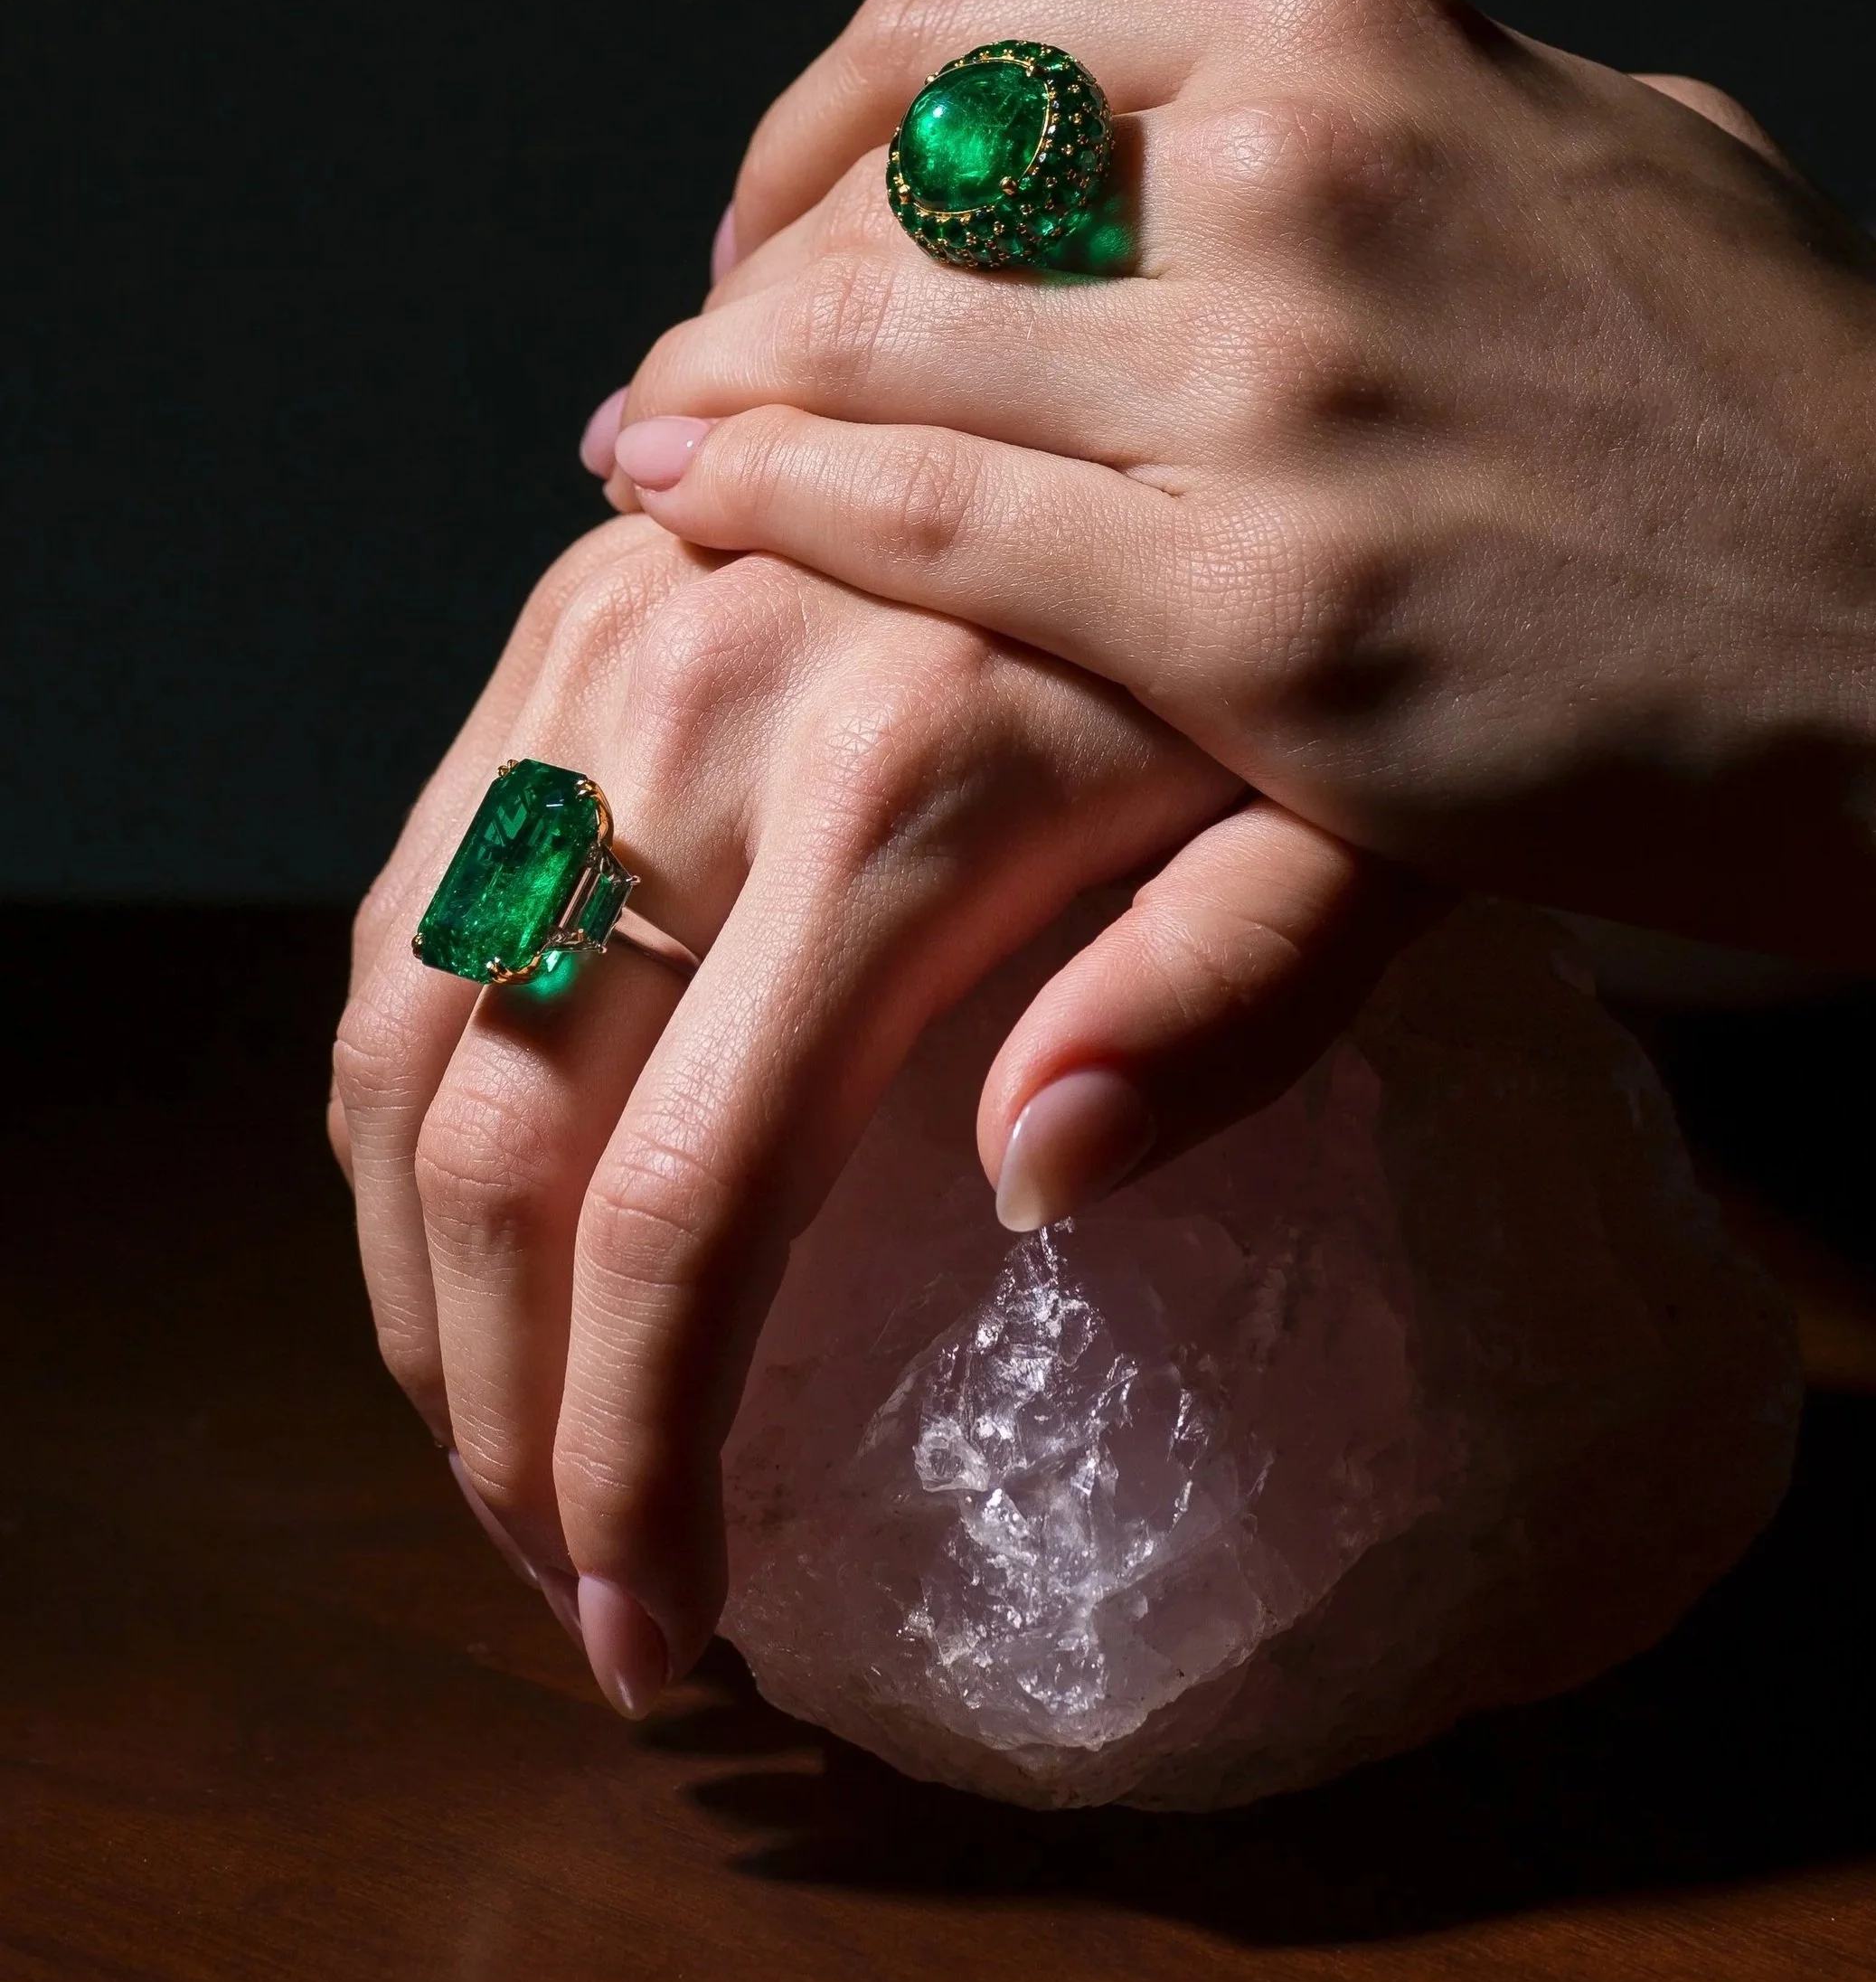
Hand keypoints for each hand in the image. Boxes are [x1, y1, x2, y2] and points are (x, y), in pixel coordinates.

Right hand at [332, 516, 1433, 1708]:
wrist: (1213, 350)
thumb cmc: (1327, 631)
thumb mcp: (1370, 807)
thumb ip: (1237, 992)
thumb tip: (1029, 1182)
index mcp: (908, 786)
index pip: (691, 1203)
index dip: (637, 1458)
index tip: (659, 1630)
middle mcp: (707, 706)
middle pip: (498, 1140)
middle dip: (499, 1420)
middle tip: (567, 1593)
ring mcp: (607, 641)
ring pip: (400, 1022)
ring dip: (410, 1281)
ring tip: (495, 1448)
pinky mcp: (571, 609)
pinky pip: (409, 887)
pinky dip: (399, 1093)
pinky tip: (460, 1225)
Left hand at [608, 0, 1875, 995]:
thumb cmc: (1811, 414)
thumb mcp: (1606, 158)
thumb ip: (1400, 125)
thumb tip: (1245, 121)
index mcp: (1365, 34)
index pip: (963, 33)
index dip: (813, 139)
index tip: (779, 229)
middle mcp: (1300, 169)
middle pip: (884, 195)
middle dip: (743, 292)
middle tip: (690, 368)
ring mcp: (1277, 396)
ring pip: (864, 359)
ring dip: (713, 402)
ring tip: (652, 449)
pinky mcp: (1271, 622)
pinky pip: (924, 534)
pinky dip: (767, 512)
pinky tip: (692, 523)